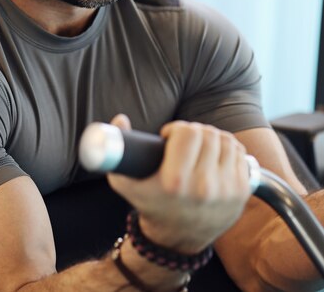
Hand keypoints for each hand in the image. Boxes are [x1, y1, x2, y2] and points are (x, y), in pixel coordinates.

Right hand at [108, 115, 250, 254]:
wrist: (178, 240)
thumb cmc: (151, 206)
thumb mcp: (126, 182)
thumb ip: (118, 150)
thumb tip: (120, 119)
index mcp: (176, 183)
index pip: (187, 133)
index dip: (176, 129)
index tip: (169, 137)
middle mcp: (204, 187)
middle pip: (207, 134)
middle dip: (193, 132)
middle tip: (184, 141)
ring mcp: (227, 190)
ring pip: (225, 140)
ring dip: (211, 138)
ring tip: (199, 148)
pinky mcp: (242, 191)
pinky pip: (239, 153)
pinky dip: (227, 149)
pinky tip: (214, 156)